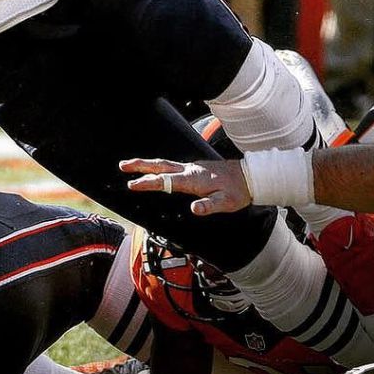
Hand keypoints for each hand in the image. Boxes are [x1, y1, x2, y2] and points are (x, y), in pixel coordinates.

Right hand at [119, 157, 250, 214]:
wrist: (250, 177)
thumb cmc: (238, 192)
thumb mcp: (226, 203)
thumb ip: (209, 206)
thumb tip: (193, 209)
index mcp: (193, 180)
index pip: (166, 181)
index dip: (148, 183)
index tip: (132, 184)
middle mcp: (190, 171)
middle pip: (160, 166)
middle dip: (140, 166)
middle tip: (122, 166)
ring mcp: (192, 167)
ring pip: (165, 164)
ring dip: (147, 164)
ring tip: (131, 165)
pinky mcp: (195, 168)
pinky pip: (172, 165)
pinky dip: (159, 166)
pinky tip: (156, 169)